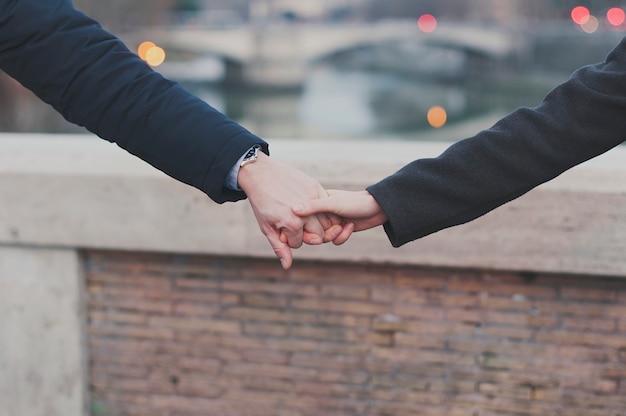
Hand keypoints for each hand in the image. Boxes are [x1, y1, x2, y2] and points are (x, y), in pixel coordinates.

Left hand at [238, 152, 343, 268]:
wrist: (260, 174)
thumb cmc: (261, 202)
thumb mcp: (267, 227)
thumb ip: (279, 247)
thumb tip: (287, 265)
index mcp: (292, 223)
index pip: (299, 243)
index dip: (288, 237)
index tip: (279, 227)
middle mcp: (306, 212)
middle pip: (317, 235)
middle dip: (305, 232)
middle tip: (290, 222)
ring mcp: (313, 198)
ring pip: (325, 221)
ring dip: (315, 221)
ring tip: (299, 214)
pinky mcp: (316, 187)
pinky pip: (325, 205)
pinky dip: (319, 208)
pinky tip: (306, 205)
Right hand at [292, 190, 386, 244]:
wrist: (378, 207)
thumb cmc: (355, 202)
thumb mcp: (333, 203)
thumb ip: (313, 207)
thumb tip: (293, 209)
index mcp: (317, 202)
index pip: (302, 218)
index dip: (304, 227)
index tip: (310, 232)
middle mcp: (322, 212)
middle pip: (312, 231)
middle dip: (322, 234)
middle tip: (334, 229)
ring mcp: (332, 221)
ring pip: (323, 237)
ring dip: (334, 236)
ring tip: (344, 227)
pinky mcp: (341, 229)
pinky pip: (335, 240)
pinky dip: (342, 237)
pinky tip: (351, 227)